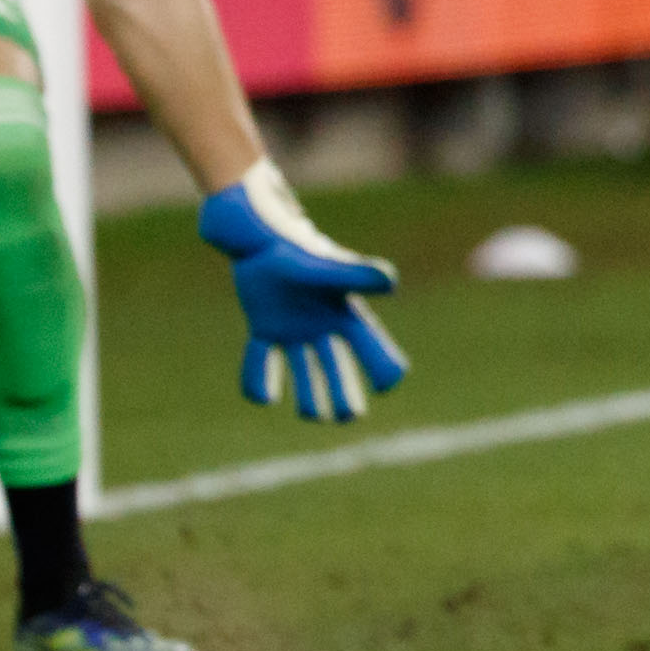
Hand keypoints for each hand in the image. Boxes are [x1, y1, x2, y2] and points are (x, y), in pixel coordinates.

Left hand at [201, 167, 404, 423]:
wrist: (258, 233)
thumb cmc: (296, 249)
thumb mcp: (326, 269)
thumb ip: (356, 276)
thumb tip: (391, 283)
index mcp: (344, 314)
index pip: (372, 348)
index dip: (383, 367)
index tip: (386, 385)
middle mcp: (322, 326)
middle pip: (339, 369)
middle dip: (347, 395)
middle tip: (350, 417)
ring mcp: (293, 330)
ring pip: (306, 372)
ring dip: (310, 396)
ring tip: (313, 414)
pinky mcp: (265, 327)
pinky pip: (263, 361)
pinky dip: (261, 380)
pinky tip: (265, 396)